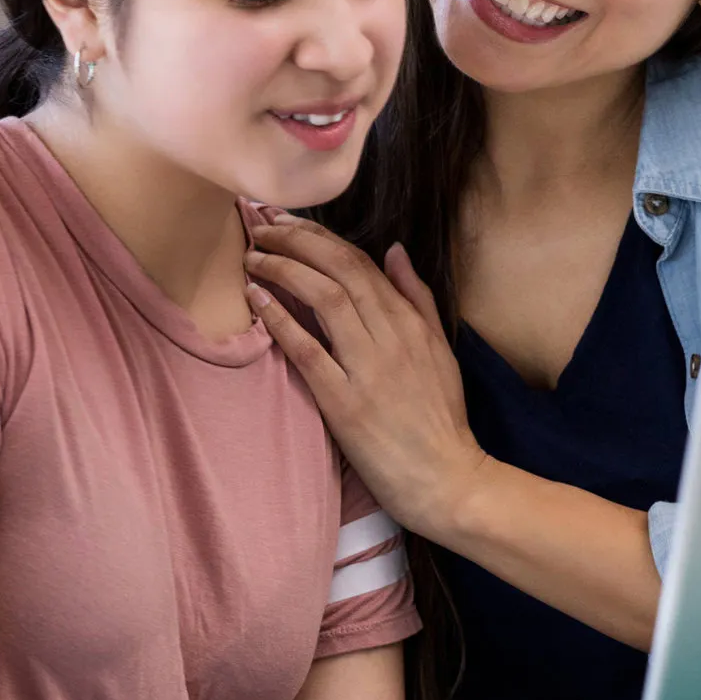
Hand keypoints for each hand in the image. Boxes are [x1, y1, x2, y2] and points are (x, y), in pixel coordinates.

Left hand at [244, 216, 486, 540]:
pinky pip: (309, 352)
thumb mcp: (440, 349)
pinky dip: (281, 320)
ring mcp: (369, 369)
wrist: (446, 478)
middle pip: (340, 271)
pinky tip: (257, 299)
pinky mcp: (346, 404)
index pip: (363, 263)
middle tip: (260, 226)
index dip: (321, 237)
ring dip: (285, 270)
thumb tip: (394, 251)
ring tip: (253, 257)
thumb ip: (418, 298)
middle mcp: (392, 337)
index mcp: (413, 323)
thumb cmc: (440, 418)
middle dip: (297, 240)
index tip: (287, 222)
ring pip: (326, 299)